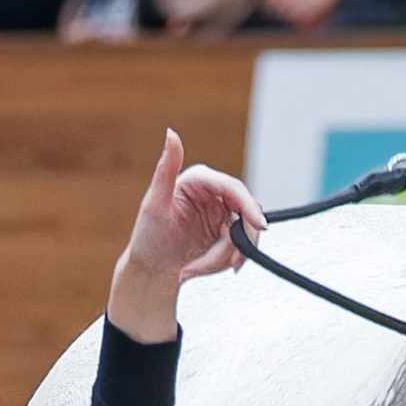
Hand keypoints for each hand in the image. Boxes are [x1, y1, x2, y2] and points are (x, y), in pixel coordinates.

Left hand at [106, 130, 266, 342]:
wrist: (151, 270)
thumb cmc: (147, 239)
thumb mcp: (153, 203)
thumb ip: (165, 168)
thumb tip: (171, 134)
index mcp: (198, 180)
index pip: (233, 188)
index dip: (249, 206)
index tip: (258, 225)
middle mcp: (213, 194)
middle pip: (246, 212)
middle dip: (236, 241)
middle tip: (229, 261)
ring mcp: (221, 214)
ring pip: (245, 232)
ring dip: (227, 255)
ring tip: (199, 267)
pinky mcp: (225, 233)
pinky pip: (240, 246)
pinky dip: (228, 260)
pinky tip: (209, 266)